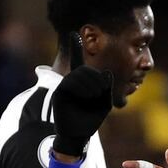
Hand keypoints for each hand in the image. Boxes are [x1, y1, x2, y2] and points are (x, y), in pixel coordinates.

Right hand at [52, 32, 112, 155]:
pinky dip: (81, 87)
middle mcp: (73, 81)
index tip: (74, 33)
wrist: (78, 134)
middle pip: (85, 69)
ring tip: (95, 95)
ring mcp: (65, 86)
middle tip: (100, 91)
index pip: (79, 62)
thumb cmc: (92, 118)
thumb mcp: (104, 102)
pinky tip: (87, 96)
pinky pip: (70, 83)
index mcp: (84, 82)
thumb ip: (107, 87)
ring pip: (79, 75)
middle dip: (96, 78)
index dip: (75, 47)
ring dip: (91, 83)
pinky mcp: (60, 93)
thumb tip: (107, 72)